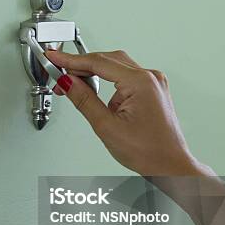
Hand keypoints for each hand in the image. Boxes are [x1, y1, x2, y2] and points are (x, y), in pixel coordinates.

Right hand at [46, 49, 204, 175]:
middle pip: (107, 60)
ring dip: (94, 74)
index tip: (54, 58)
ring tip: (74, 86)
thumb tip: (68, 83)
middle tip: (58, 74)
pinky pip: (125, 77)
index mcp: (141, 82)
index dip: (71, 60)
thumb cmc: (149, 152)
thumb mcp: (107, 126)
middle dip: (80, 67)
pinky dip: (108, 82)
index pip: (98, 62)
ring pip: (116, 67)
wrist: (170, 166)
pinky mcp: (152, 90)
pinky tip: (96, 93)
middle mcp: (150, 78)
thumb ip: (84, 99)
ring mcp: (153, 83)